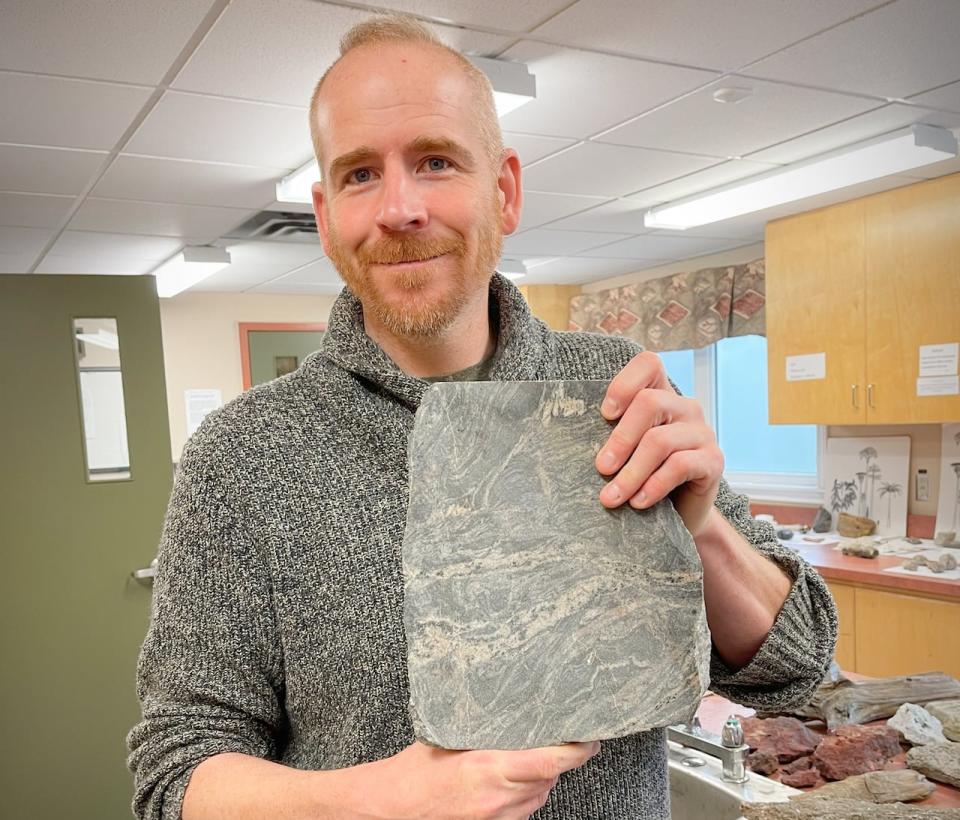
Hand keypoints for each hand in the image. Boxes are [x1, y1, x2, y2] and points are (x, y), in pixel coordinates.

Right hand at [353, 739, 599, 818]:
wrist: (388, 809)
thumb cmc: (412, 771)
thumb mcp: (449, 737)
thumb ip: (484, 730)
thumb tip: (511, 710)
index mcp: (489, 768)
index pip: (550, 762)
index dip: (577, 751)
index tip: (589, 738)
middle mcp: (498, 799)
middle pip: (549, 780)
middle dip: (555, 761)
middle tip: (554, 739)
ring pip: (537, 798)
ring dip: (539, 779)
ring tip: (521, 759)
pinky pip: (520, 813)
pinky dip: (521, 796)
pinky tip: (505, 783)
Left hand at [595, 350, 723, 537]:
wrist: (681, 512)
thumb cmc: (645, 475)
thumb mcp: (626, 450)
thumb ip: (612, 435)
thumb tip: (576, 440)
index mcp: (661, 395)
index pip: (649, 364)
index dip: (624, 383)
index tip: (605, 414)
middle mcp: (685, 407)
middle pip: (649, 403)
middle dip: (620, 438)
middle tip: (601, 468)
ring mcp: (702, 432)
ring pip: (660, 441)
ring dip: (630, 473)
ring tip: (611, 497)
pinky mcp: (713, 460)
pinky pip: (680, 466)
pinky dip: (653, 485)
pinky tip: (638, 502)